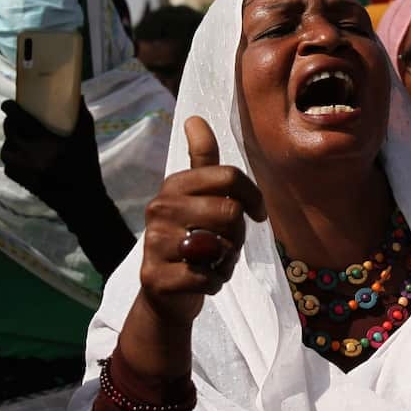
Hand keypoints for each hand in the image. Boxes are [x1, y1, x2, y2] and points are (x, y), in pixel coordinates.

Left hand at [1, 99, 104, 218]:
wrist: (82, 200)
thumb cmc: (86, 167)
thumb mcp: (87, 139)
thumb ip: (82, 116)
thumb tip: (77, 96)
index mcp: (46, 143)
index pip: (20, 120)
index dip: (10, 109)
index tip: (7, 103)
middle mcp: (30, 156)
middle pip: (10, 133)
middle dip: (9, 123)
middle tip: (15, 119)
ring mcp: (24, 170)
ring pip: (5, 150)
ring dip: (9, 141)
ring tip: (17, 138)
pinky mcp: (23, 181)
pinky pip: (8, 166)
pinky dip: (11, 158)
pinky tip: (20, 155)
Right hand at [136, 117, 265, 326]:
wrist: (165, 293)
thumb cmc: (192, 240)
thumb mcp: (197, 197)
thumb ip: (202, 160)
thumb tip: (194, 117)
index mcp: (174, 185)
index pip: (229, 176)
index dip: (253, 196)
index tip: (257, 213)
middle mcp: (160, 208)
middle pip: (230, 212)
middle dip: (238, 235)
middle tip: (224, 245)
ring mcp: (154, 242)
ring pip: (220, 246)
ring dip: (227, 260)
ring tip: (211, 262)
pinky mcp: (155, 276)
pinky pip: (207, 277)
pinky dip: (215, 283)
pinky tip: (202, 281)